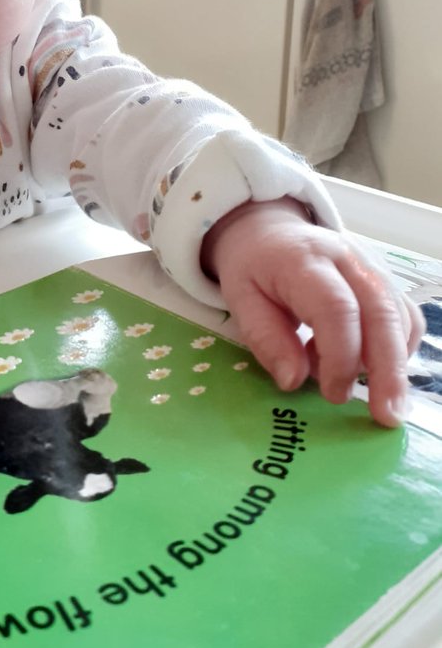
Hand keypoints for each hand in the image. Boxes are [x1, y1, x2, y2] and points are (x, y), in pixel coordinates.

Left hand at [201, 197, 423, 426]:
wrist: (269, 232)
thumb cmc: (253, 268)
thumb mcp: (240, 300)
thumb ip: (265, 339)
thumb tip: (292, 381)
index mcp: (304, 260)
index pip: (337, 308)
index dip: (340, 356)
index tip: (332, 394)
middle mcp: (347, 259)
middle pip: (382, 313)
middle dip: (388, 371)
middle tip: (384, 415)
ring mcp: (372, 266)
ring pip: (400, 317)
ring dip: (393, 365)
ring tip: (370, 397)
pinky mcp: (385, 279)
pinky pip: (406, 317)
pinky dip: (397, 350)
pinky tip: (371, 368)